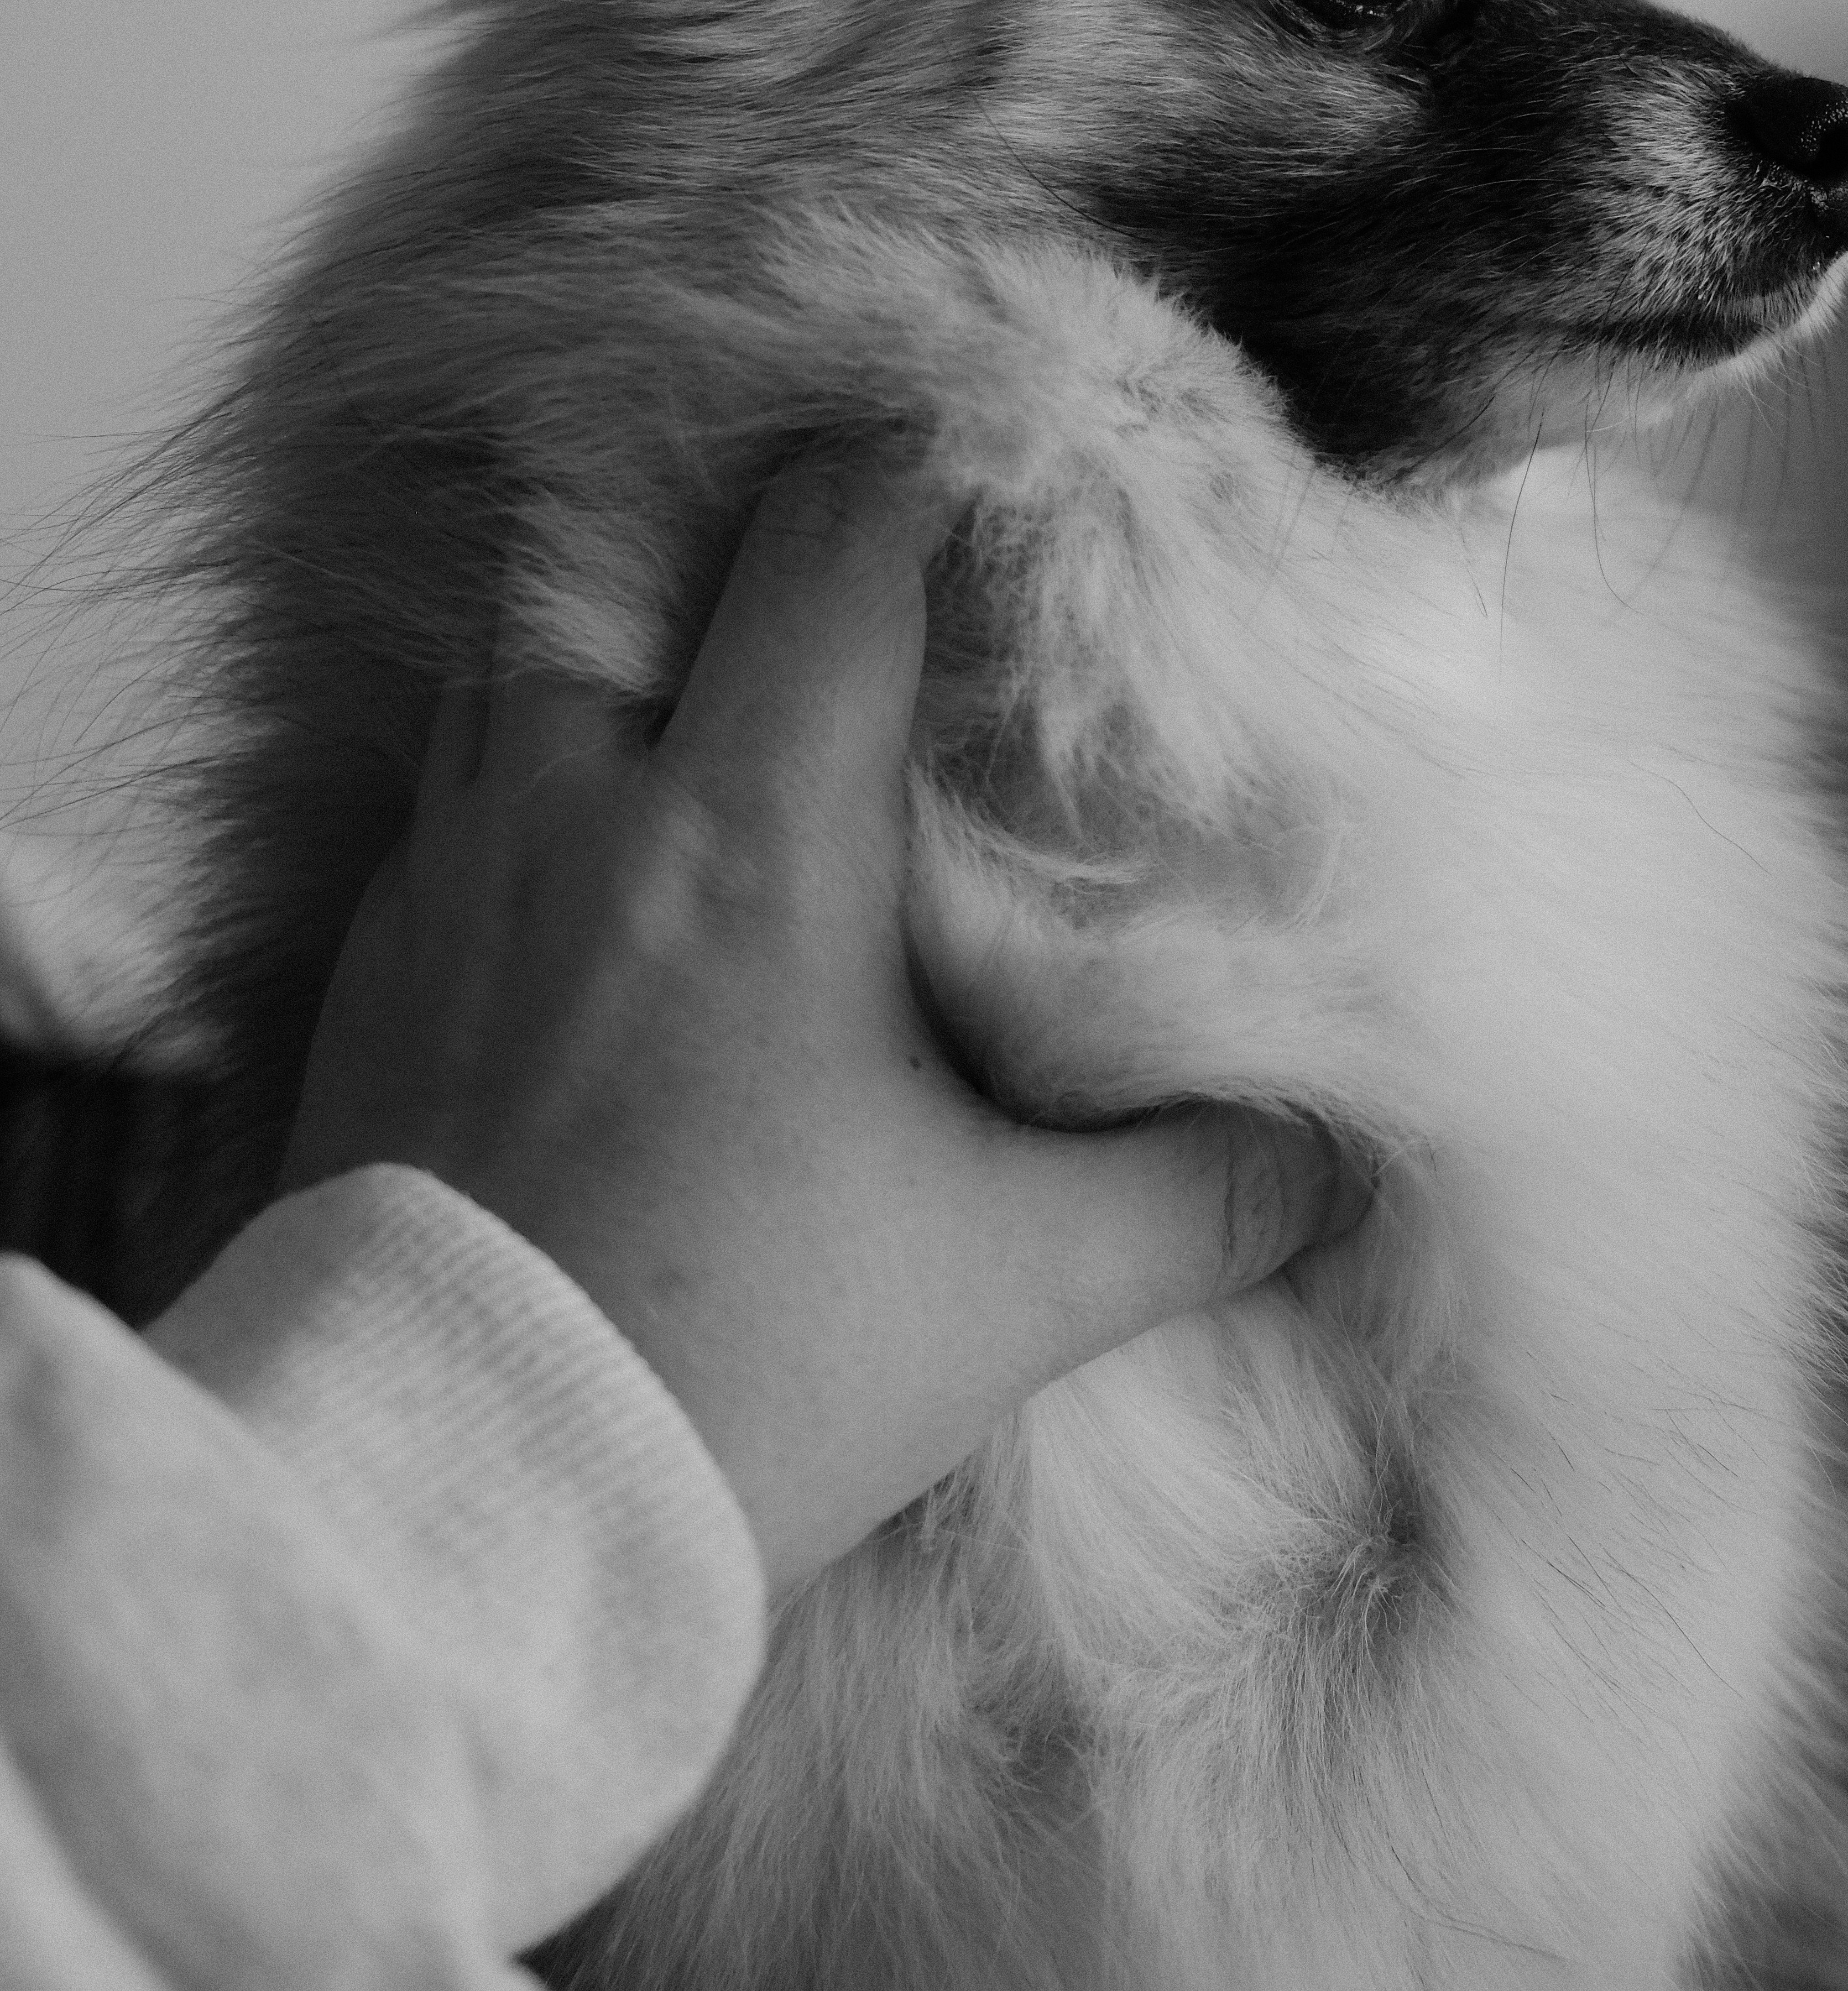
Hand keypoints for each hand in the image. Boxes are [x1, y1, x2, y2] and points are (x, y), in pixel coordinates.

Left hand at [280, 454, 1367, 1595]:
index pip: (830, 534)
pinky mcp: (357, 973)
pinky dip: (518, 782)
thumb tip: (1347, 1157)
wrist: (456, 1524)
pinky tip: (591, 864)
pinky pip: (438, 798)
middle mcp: (574, 811)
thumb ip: (1202, 1196)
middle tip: (822, 566)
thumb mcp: (1015, 1285)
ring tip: (704, 689)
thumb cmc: (739, 1372)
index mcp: (745, 834)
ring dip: (607, 645)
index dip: (916, 466)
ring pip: (508, 656)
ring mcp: (442, 883)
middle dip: (723, 528)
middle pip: (618, 542)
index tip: (984, 476)